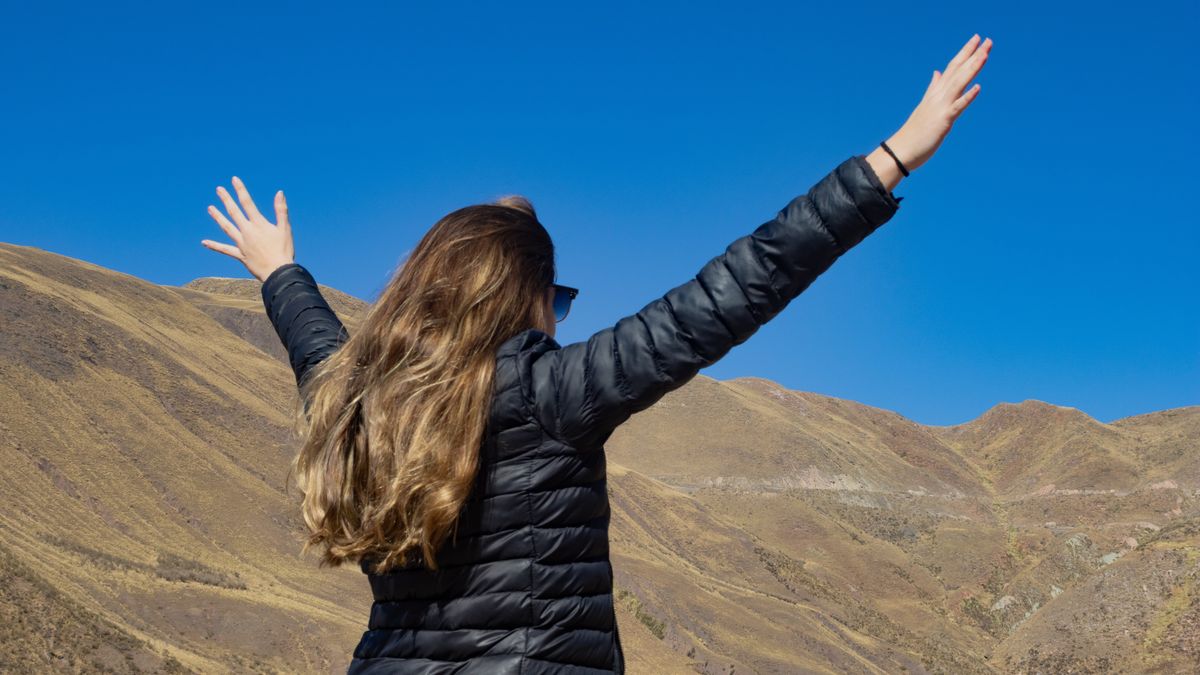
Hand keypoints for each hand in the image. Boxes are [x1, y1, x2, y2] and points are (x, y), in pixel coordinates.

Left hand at [201, 176, 294, 281]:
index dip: (240, 190)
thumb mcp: (285, 228)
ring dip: (218, 217)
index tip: (234, 180)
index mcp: (259, 224)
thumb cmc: (284, 250)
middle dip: (226, 199)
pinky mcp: (240, 255)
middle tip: (219, 189)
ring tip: (210, 208)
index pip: (247, 203)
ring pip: (226, 227)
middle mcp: (247, 231)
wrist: (278, 272)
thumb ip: (281, 210)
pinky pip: (225, 249)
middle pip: (234, 212)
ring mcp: (241, 243)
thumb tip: (279, 192)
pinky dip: (214, 246)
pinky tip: (204, 242)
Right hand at [883, 33, 992, 174]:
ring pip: (959, 83)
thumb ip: (932, 88)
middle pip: (957, 71)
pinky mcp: (943, 121)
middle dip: (973, 55)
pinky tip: (978, 87)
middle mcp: (938, 96)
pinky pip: (957, 107)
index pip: (952, 68)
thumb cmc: (914, 132)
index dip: (964, 53)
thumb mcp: (925, 105)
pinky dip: (967, 97)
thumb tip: (937, 73)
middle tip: (987, 39)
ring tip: (985, 54)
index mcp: (935, 93)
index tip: (977, 40)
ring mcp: (940, 107)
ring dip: (972, 68)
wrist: (900, 151)